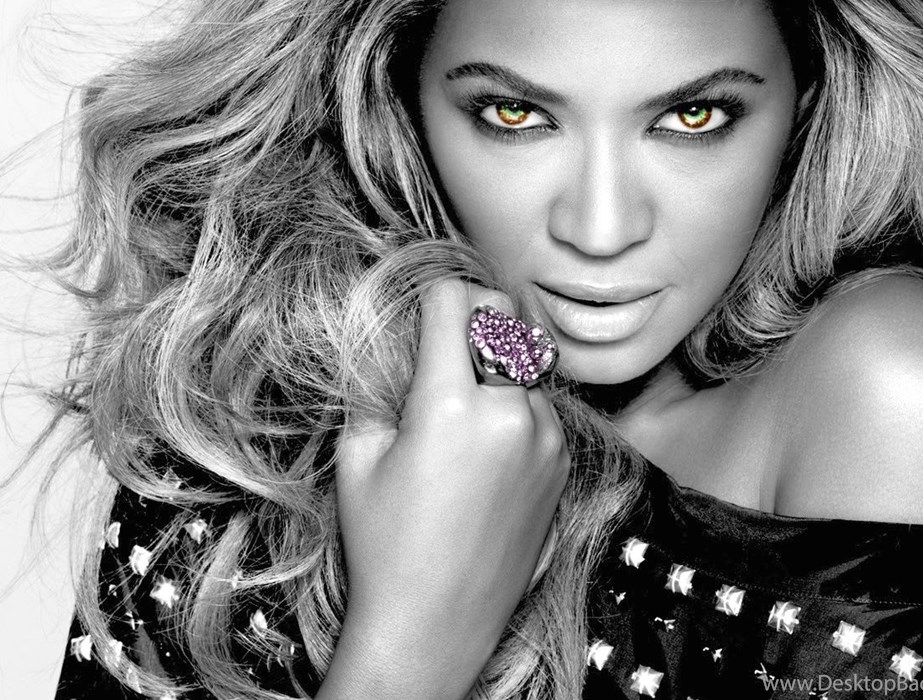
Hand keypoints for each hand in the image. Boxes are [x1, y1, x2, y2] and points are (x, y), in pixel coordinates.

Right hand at [323, 278, 571, 698]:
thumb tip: (401, 345)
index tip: (421, 312)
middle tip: (445, 346)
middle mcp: (510, 414)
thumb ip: (381, 386)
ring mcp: (546, 441)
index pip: (457, 301)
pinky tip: (486, 448)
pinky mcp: (563, 466)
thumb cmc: (383, 544)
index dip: (432, 297)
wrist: (435, 625)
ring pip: (526, 361)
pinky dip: (516, 406)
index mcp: (450, 405)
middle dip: (473, 317)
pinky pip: (542, 407)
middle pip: (504, 315)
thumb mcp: (359, 457)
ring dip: (497, 366)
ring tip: (463, 412)